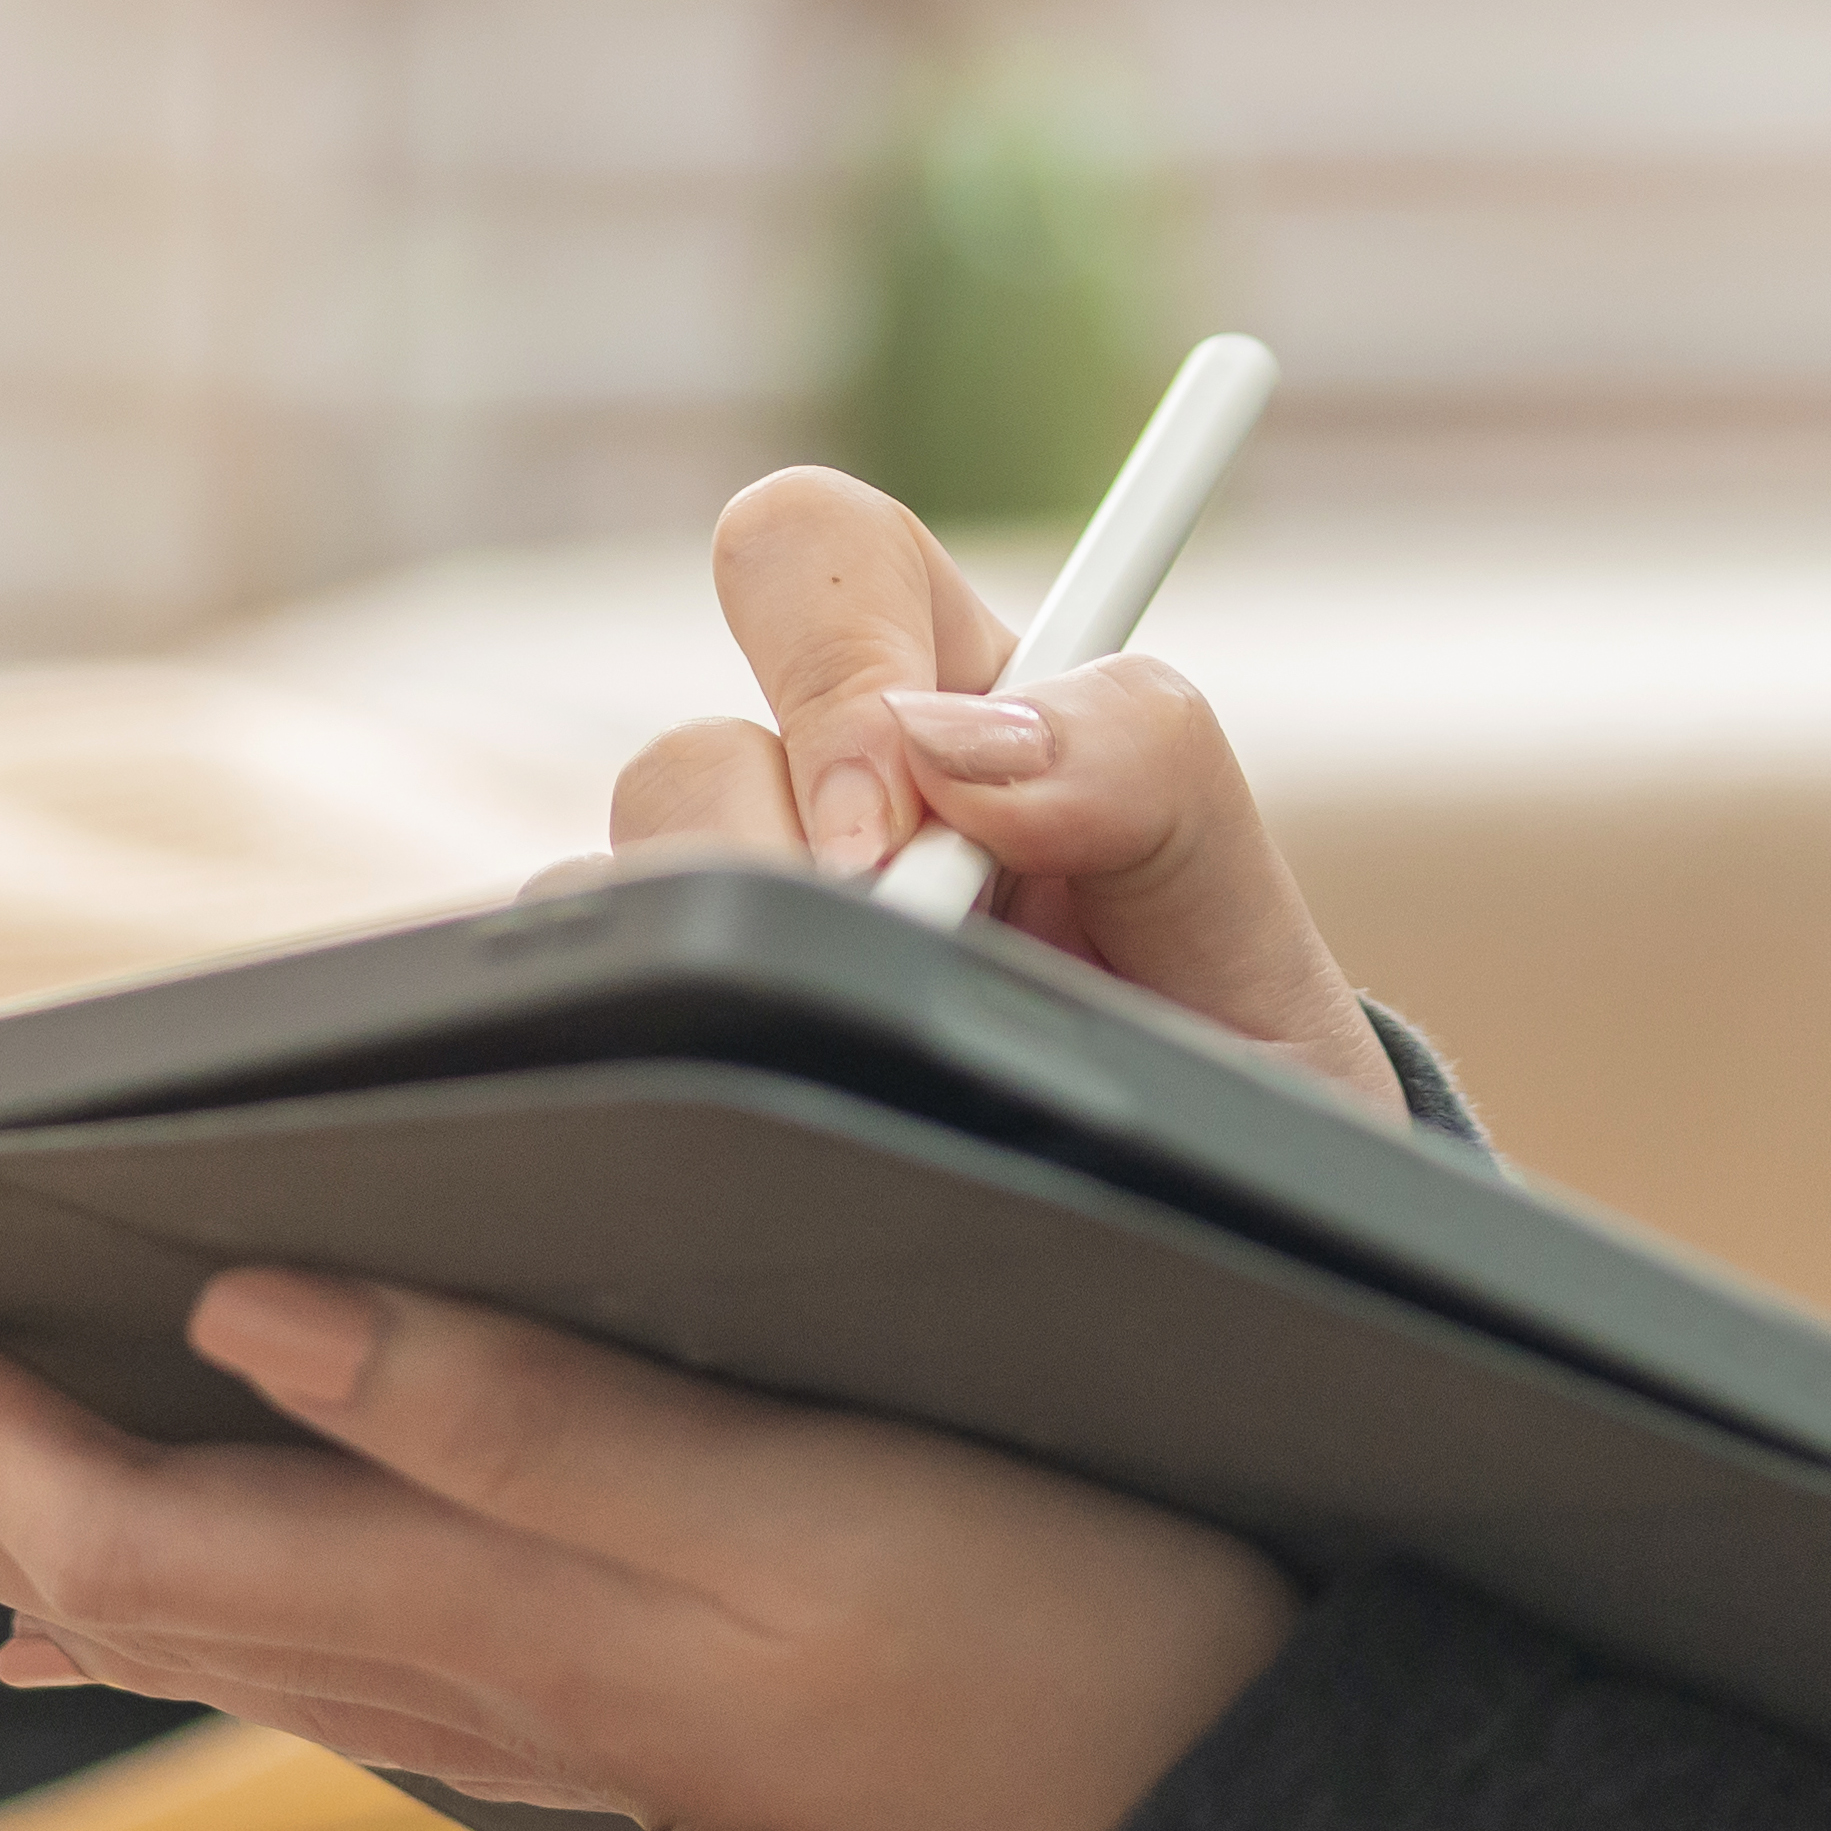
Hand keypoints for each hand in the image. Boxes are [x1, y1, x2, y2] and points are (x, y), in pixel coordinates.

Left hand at [0, 1274, 1291, 1830]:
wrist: (1182, 1822)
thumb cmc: (1029, 1631)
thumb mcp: (792, 1491)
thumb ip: (523, 1412)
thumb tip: (253, 1311)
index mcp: (466, 1597)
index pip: (103, 1510)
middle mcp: (440, 1661)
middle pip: (80, 1571)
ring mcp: (493, 1689)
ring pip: (157, 1605)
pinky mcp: (560, 1686)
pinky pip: (270, 1637)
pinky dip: (139, 1590)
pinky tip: (87, 1606)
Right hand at [562, 467, 1401, 1117]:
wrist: (1219, 1273)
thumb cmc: (1241, 1077)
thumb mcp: (1247, 922)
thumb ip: (1147, 774)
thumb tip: (953, 742)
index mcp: (968, 707)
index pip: (827, 557)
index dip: (828, 663)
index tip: (896, 832)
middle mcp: (826, 802)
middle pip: (685, 741)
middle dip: (753, 851)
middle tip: (866, 956)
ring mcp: (743, 926)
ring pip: (622, 889)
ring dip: (730, 971)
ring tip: (867, 1067)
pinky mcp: (680, 1038)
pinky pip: (584, 1002)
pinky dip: (652, 1052)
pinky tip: (784, 1121)